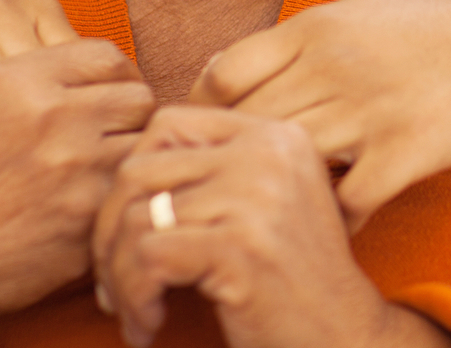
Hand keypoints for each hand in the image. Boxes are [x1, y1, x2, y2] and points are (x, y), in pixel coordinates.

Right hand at [0, 41, 155, 347]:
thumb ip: (9, 75)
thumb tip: (52, 63)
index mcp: (15, 79)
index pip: (106, 56)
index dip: (115, 77)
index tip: (108, 98)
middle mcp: (50, 115)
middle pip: (138, 97)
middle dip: (129, 117)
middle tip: (113, 140)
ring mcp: (73, 168)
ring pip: (141, 147)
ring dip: (127, 161)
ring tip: (101, 176)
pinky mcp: (84, 218)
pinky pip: (128, 194)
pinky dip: (116, 202)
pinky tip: (91, 211)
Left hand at [92, 106, 449, 347]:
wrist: (342, 335)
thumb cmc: (292, 279)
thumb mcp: (267, 203)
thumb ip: (216, 172)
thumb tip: (121, 172)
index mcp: (275, 135)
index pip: (168, 125)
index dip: (132, 179)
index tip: (131, 230)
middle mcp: (267, 153)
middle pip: (139, 169)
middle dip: (109, 231)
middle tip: (113, 279)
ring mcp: (254, 197)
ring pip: (135, 219)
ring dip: (118, 276)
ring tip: (133, 308)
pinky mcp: (238, 246)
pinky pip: (147, 259)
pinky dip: (135, 299)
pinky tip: (150, 324)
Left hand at [190, 0, 450, 229]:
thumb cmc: (429, 33)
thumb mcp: (355, 15)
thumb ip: (292, 42)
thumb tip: (221, 70)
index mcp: (316, 28)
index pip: (225, 74)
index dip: (206, 113)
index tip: (213, 140)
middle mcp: (335, 65)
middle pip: (250, 124)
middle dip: (235, 160)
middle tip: (236, 186)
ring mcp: (370, 109)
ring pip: (291, 162)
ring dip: (283, 190)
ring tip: (282, 207)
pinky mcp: (406, 151)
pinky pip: (347, 200)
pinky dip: (336, 218)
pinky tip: (338, 221)